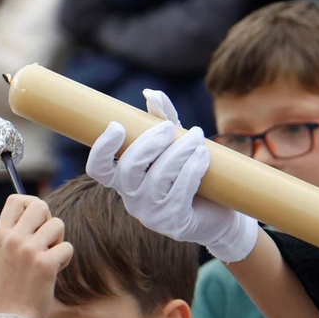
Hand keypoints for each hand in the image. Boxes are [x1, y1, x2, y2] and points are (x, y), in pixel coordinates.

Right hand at [0, 195, 73, 317]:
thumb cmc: (11, 287)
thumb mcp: (3, 255)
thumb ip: (16, 233)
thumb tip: (40, 210)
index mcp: (0, 235)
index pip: (16, 199)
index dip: (30, 204)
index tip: (35, 220)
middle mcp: (13, 239)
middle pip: (40, 206)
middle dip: (48, 219)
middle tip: (46, 239)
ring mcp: (29, 251)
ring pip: (58, 224)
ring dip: (58, 240)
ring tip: (48, 258)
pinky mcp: (46, 265)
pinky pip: (67, 247)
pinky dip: (64, 259)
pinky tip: (53, 272)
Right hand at [86, 90, 258, 261]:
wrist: (220, 212)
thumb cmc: (191, 174)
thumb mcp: (175, 144)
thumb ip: (162, 119)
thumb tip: (150, 94)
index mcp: (124, 180)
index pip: (98, 169)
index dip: (101, 149)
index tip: (117, 126)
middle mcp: (132, 200)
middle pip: (127, 170)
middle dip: (149, 143)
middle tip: (169, 127)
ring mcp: (152, 215)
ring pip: (158, 177)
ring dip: (179, 151)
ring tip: (196, 136)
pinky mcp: (175, 223)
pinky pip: (180, 191)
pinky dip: (192, 168)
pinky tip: (202, 155)